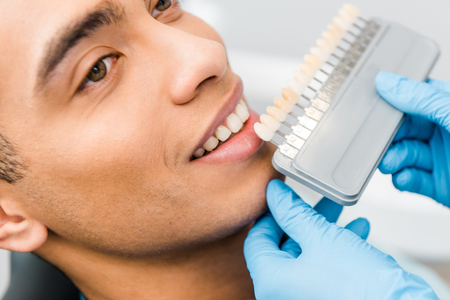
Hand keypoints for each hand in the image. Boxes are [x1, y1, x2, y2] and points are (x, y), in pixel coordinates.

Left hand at [244, 180, 436, 299]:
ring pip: (305, 255)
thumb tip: (275, 195)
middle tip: (314, 200)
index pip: (256, 241)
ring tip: (340, 211)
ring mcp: (302, 297)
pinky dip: (335, 248)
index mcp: (271, 281)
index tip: (283, 199)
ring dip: (322, 230)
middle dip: (302, 220)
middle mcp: (282, 294)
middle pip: (282, 247)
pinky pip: (321, 269)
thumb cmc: (359, 284)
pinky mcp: (323, 297)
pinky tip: (357, 231)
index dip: (270, 215)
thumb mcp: (320, 236)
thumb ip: (293, 213)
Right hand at [376, 72, 449, 205]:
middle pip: (403, 130)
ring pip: (404, 155)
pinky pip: (412, 181)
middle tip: (378, 143)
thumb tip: (387, 82)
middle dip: (389, 137)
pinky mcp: (440, 187)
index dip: (391, 103)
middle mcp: (445, 132)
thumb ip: (422, 99)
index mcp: (449, 109)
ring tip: (391, 163)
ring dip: (393, 159)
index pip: (413, 99)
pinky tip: (406, 178)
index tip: (373, 108)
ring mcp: (442, 160)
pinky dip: (404, 180)